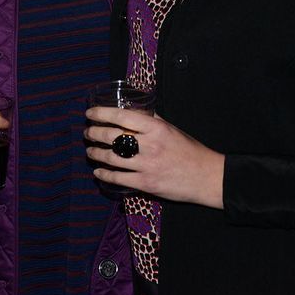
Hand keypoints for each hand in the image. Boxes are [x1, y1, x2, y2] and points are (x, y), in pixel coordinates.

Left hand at [84, 106, 224, 208]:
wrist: (207, 177)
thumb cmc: (189, 150)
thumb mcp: (171, 128)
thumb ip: (151, 119)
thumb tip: (133, 110)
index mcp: (156, 128)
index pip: (121, 116)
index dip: (101, 114)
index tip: (90, 113)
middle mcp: (149, 145)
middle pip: (112, 137)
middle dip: (94, 133)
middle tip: (87, 133)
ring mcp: (147, 166)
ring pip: (111, 158)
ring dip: (96, 153)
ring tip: (90, 150)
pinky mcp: (146, 184)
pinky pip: (118, 179)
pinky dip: (104, 174)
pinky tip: (98, 171)